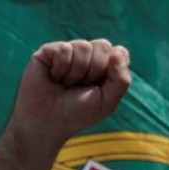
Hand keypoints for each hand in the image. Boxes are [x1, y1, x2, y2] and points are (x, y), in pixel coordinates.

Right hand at [8, 39, 130, 151]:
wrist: (46, 123)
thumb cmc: (76, 115)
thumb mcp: (107, 102)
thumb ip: (122, 79)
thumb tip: (117, 50)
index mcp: (104, 66)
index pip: (119, 52)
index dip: (112, 69)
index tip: (100, 88)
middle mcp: (87, 56)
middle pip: (103, 46)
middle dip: (94, 71)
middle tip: (79, 88)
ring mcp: (67, 52)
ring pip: (83, 46)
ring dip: (76, 73)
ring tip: (64, 85)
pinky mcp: (49, 51)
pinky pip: (64, 49)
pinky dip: (61, 68)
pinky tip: (53, 78)